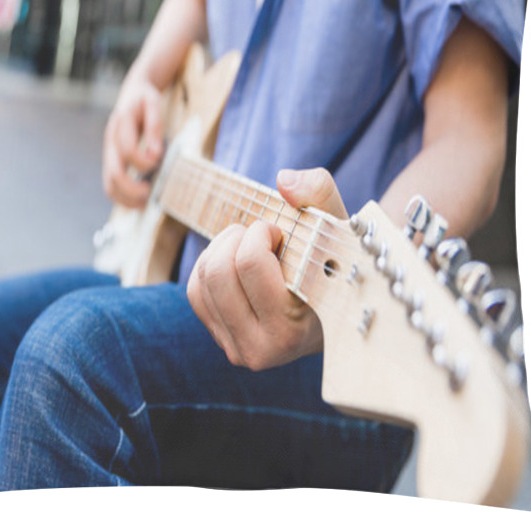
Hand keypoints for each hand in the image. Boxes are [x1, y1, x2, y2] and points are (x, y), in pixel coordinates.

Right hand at [102, 76, 163, 207]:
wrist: (131, 93)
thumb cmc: (145, 99)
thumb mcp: (153, 103)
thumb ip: (154, 127)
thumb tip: (155, 154)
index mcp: (121, 123)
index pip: (127, 149)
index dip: (143, 162)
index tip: (158, 163)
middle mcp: (111, 140)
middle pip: (114, 173)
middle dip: (132, 188)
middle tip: (150, 193)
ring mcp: (109, 152)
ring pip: (109, 183)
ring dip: (125, 198)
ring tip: (144, 203)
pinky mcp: (111, 160)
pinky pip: (111, 184)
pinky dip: (122, 197)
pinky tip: (138, 201)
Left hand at [187, 167, 347, 370]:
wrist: (332, 307)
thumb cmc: (333, 262)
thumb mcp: (336, 223)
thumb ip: (318, 193)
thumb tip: (284, 181)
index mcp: (293, 330)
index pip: (250, 263)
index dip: (262, 232)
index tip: (280, 233)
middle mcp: (261, 350)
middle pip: (218, 271)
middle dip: (238, 237)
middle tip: (263, 235)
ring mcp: (237, 350)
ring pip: (203, 278)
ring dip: (224, 247)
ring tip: (252, 246)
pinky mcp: (220, 339)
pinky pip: (195, 291)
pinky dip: (211, 264)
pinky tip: (238, 263)